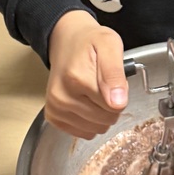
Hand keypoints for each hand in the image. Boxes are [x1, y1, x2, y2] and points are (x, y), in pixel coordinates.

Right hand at [45, 10, 127, 138]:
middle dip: (112, 104)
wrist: (66, 41)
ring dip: (101, 114)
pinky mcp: (53, 116)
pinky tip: (86, 102)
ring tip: (94, 91)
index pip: (115, 107)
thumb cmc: (90, 42)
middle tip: (104, 83)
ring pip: (96, 129)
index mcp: (77, 78)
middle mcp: (62, 96)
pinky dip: (90, 121)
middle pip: (105, 120)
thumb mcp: (110, 45)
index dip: (120, 93)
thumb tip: (118, 103)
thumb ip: (115, 73)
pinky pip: (83, 133)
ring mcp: (55, 108)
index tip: (113, 78)